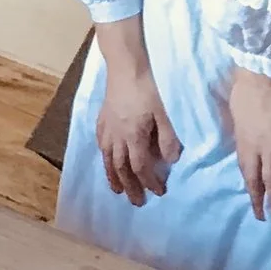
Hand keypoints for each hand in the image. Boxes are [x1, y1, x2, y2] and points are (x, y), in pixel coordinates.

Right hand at [92, 16, 179, 206]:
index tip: (159, 193)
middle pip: (121, 168)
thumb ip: (168, 139)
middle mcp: (117, 137)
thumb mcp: (165, 114)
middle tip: (137, 202)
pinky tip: (106, 160)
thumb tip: (169, 161)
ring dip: (113, 177)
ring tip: (116, 190)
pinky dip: (104, 158)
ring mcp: (107, 129)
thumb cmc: (149, 89)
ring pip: (107, 159)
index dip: (150, 182)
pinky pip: (101, 145)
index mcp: (134, 136)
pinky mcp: (102, 120)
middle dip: (130, 187)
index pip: (141, 167)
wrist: (126, 67)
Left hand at [229, 67, 270, 222]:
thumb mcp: (235, 111)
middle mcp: (255, 149)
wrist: (259, 76)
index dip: (250, 185)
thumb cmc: (245, 88)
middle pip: (257, 179)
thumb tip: (241, 131)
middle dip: (261, 200)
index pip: (245, 169)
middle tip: (265, 218)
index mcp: (241, 141)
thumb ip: (240, 126)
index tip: (253, 198)